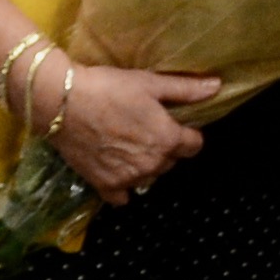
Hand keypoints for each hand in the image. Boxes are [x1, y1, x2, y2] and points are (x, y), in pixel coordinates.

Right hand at [51, 62, 217, 206]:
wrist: (62, 102)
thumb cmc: (109, 88)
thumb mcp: (149, 83)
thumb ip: (185, 89)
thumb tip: (217, 87)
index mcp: (167, 140)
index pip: (194, 145)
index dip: (187, 132)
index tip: (173, 122)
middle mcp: (152, 165)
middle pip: (171, 161)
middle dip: (164, 147)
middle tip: (144, 127)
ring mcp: (128, 179)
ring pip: (149, 176)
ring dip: (144, 164)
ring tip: (127, 143)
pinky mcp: (104, 186)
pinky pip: (123, 196)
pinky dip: (123, 186)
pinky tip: (116, 169)